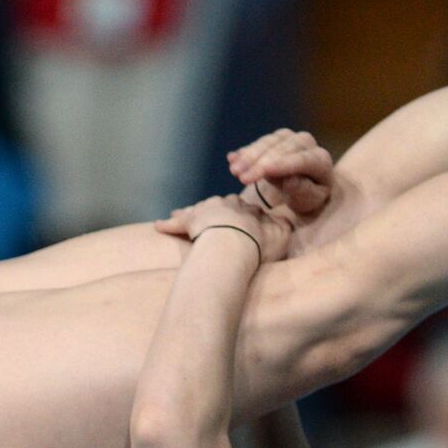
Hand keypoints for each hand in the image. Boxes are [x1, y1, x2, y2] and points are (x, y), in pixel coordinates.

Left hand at [154, 194, 291, 263]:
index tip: (246, 222)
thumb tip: (287, 221)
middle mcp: (227, 203)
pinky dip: (168, 223)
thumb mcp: (281, 236)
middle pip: (222, 204)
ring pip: (198, 209)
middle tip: (217, 220)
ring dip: (194, 214)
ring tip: (188, 218)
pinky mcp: (188, 221)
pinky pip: (176, 222)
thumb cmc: (258, 243)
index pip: (248, 209)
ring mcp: (206, 210)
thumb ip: (284, 227)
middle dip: (220, 210)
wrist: (233, 244)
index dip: (247, 216)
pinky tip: (159, 225)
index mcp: (248, 208)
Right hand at [228, 129, 333, 217]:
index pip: (301, 160)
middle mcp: (306, 143)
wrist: (307, 186)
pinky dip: (245, 151)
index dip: (282, 164)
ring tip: (233, 170)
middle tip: (240, 176)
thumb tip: (290, 181)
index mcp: (320, 160)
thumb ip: (302, 190)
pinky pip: (259, 142)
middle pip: (281, 149)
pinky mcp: (275, 137)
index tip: (264, 171)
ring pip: (268, 142)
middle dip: (259, 162)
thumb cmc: (309, 197)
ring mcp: (290, 137)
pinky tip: (232, 158)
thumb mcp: (309, 201)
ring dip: (249, 155)